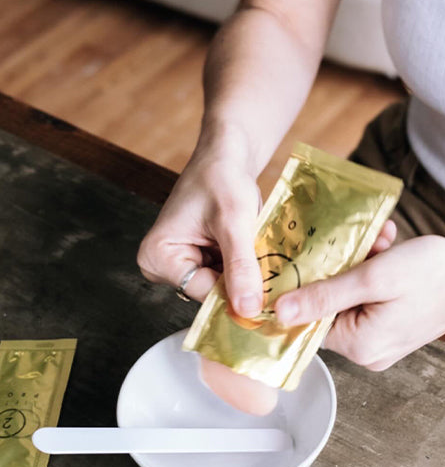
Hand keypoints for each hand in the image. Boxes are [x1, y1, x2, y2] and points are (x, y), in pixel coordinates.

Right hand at [137, 146, 263, 315]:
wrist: (225, 157)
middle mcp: (161, 267)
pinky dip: (243, 268)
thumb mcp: (234, 222)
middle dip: (240, 281)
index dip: (236, 292)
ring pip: (221, 287)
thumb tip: (248, 309)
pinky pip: (225, 278)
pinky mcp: (196, 263)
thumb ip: (240, 267)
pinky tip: (251, 251)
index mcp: (157, 258)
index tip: (266, 287)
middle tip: (262, 259)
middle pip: (210, 293)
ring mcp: (179, 266)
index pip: (203, 294)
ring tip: (256, 250)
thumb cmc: (221, 178)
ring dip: (244, 274)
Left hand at [275, 235, 444, 369]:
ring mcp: (383, 343)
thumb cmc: (436, 274)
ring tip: (381, 243)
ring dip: (359, 267)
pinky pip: (370, 301)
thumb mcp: (373, 278)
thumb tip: (280, 311)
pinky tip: (388, 251)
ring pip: (350, 299)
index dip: (307, 287)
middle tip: (360, 243)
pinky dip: (375, 275)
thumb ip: (324, 296)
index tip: (313, 257)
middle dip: (340, 270)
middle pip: (330, 309)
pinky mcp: (394, 329)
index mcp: (359, 346)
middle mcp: (368, 353)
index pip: (309, 321)